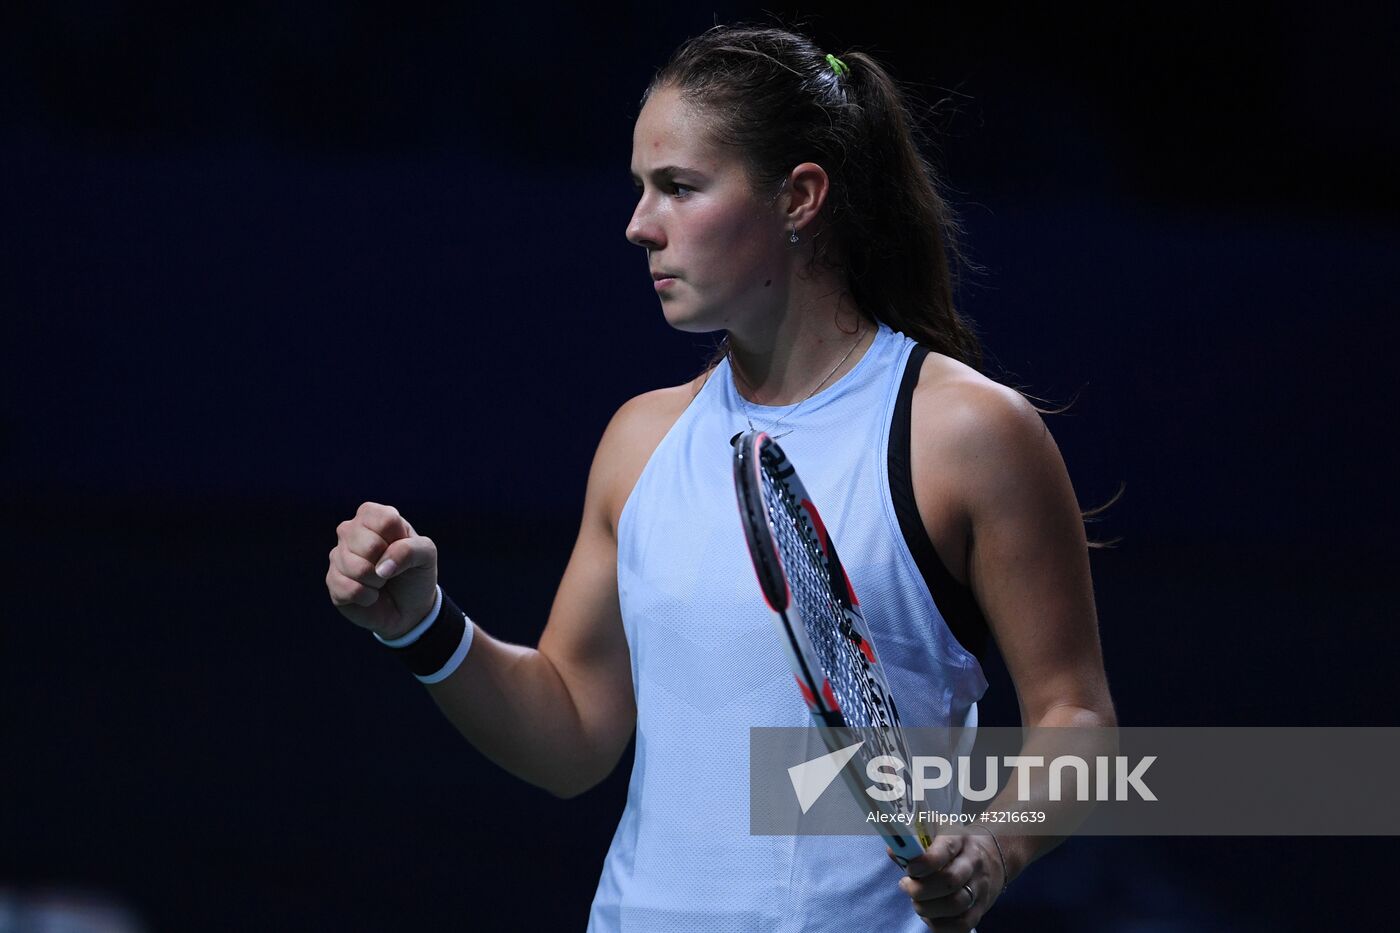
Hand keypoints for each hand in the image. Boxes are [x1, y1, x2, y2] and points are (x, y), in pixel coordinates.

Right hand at [326, 502, 437, 638]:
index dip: (399, 541)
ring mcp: (338, 555)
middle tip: (390, 569)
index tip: (401, 549)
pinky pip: (348, 589)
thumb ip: (410, 550)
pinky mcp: (332, 581)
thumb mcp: (426, 555)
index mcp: (373, 515)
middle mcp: (350, 530)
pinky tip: (370, 594)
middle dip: (387, 565)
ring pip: (357, 569)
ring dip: (377, 582)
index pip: (385, 521)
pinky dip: (367, 597)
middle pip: (369, 546)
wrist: (409, 607)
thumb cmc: (415, 572)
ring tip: (381, 581)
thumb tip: (381, 567)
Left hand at [892, 831, 1006, 931]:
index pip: (946, 849)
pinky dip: (940, 926)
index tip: (910, 868)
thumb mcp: (937, 832)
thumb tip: (893, 851)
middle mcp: (972, 863)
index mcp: (959, 839)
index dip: (925, 862)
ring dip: (927, 908)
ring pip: (956, 905)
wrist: (993, 856)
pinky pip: (962, 926)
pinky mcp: (980, 909)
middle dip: (921, 889)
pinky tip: (929, 916)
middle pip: (950, 881)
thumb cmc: (955, 844)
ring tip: (916, 902)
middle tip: (906, 886)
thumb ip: (913, 841)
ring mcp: (979, 888)